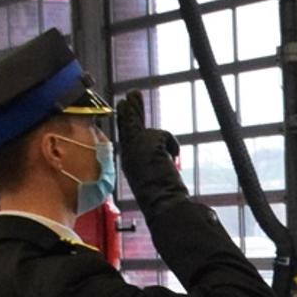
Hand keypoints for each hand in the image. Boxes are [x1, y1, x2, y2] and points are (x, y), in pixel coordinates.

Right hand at [114, 92, 187, 209]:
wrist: (163, 202)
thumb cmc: (163, 197)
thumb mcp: (158, 178)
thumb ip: (159, 164)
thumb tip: (169, 160)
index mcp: (130, 163)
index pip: (127, 139)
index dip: (126, 124)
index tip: (125, 110)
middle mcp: (128, 154)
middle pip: (128, 127)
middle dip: (130, 111)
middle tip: (131, 94)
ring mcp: (135, 147)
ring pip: (136, 123)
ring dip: (135, 108)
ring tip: (134, 93)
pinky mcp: (146, 141)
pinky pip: (164, 136)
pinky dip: (171, 144)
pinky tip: (171, 156)